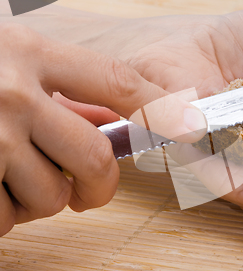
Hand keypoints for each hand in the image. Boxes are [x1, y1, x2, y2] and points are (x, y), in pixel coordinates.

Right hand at [0, 23, 205, 235]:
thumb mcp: (8, 59)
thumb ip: (58, 87)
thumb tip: (113, 126)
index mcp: (30, 51)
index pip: (118, 81)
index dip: (161, 108)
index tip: (194, 127)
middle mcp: (10, 92)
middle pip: (94, 159)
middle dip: (98, 186)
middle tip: (86, 192)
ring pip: (51, 197)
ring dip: (40, 200)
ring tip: (10, 178)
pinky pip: (6, 219)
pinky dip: (3, 216)